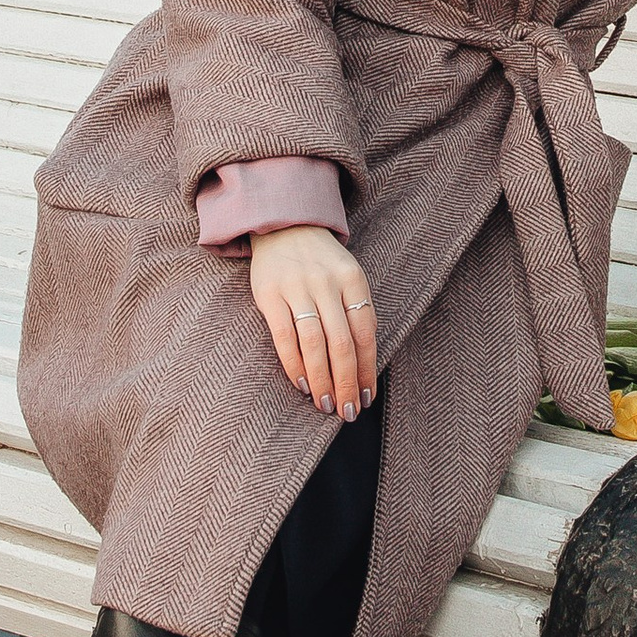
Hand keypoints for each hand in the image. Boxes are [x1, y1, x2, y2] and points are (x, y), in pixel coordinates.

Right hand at [249, 227, 375, 418]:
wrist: (283, 225)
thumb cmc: (320, 261)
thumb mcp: (346, 277)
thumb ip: (356, 312)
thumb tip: (364, 365)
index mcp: (353, 279)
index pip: (365, 333)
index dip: (367, 369)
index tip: (366, 397)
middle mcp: (327, 283)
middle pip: (341, 343)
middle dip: (347, 382)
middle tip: (348, 411)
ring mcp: (297, 287)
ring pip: (314, 344)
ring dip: (322, 380)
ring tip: (326, 404)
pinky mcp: (269, 294)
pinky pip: (284, 337)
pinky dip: (294, 365)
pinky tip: (302, 385)